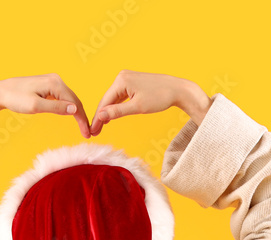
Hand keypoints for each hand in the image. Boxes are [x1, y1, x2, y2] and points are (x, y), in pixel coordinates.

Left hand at [0, 73, 91, 138]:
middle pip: (75, 100)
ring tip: (83, 128)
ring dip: (77, 113)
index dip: (82, 119)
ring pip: (70, 99)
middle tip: (88, 133)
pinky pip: (63, 98)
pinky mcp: (48, 86)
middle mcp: (56, 79)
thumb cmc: (15, 99)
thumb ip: (56, 108)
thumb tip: (75, 110)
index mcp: (55, 83)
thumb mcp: (36, 106)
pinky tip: (73, 117)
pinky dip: (69, 108)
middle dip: (82, 117)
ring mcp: (52, 81)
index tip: (87, 133)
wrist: (0, 92)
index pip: (75, 103)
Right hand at [89, 70, 208, 135]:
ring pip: (113, 99)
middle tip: (94, 132)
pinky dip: (116, 107)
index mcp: (121, 80)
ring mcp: (127, 78)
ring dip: (108, 112)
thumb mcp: (137, 107)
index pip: (104, 102)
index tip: (92, 131)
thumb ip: (118, 112)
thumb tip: (100, 116)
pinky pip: (120, 96)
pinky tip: (111, 116)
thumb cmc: (160, 97)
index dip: (97, 118)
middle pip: (107, 100)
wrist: (178, 90)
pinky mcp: (133, 82)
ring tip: (100, 127)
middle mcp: (122, 76)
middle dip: (101, 116)